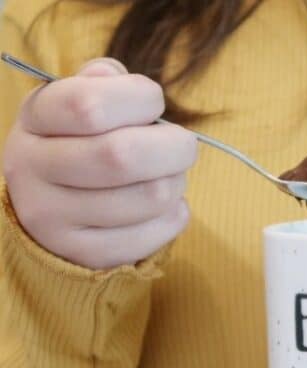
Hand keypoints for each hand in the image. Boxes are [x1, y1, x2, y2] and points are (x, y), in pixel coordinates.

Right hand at [2, 58, 197, 269]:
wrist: (53, 210)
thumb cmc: (82, 143)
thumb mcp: (77, 103)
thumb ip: (102, 84)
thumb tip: (120, 82)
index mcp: (35, 119)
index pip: (89, 105)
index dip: (140, 98)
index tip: (154, 102)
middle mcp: (33, 169)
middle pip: (123, 156)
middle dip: (174, 147)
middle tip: (182, 145)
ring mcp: (54, 219)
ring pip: (150, 197)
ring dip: (177, 183)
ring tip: (168, 177)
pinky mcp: (85, 255)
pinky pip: (154, 235)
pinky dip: (175, 216)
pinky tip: (164, 208)